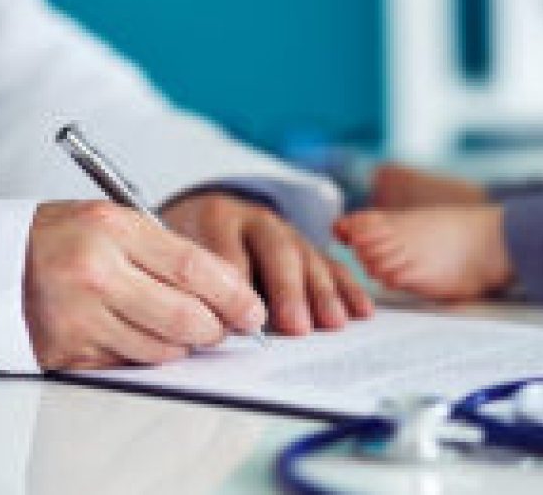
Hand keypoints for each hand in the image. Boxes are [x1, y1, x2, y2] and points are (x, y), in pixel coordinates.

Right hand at [25, 201, 265, 369]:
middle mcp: (95, 273)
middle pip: (186, 318)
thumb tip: (232, 294)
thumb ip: (170, 252)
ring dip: (181, 345)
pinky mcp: (66, 352)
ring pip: (163, 349)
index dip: (234, 295)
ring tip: (175, 326)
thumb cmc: (65, 238)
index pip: (195, 268)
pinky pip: (130, 363)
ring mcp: (78, 317)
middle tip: (223, 327)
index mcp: (112, 229)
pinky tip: (136, 333)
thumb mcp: (115, 223)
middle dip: (215, 329)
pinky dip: (146, 354)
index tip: (254, 311)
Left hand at [162, 193, 372, 334]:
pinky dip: (348, 289)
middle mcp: (257, 220)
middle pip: (277, 252)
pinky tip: (362, 310)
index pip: (228, 252)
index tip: (241, 322)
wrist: (210, 216)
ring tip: (332, 323)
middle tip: (296, 326)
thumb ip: (195, 283)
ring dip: (323, 294)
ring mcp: (288, 232)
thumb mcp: (180, 256)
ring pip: (308, 260)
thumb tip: (220, 326)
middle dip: (288, 291)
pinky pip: (333, 266)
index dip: (237, 286)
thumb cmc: (193, 249)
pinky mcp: (310, 248)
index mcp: (216, 217)